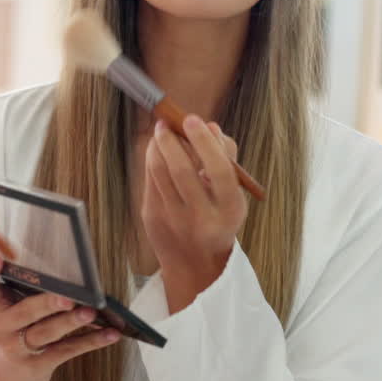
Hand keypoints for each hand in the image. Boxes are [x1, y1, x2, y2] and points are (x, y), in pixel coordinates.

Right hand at [0, 252, 120, 380]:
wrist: (3, 375)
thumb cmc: (12, 330)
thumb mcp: (5, 310)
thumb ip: (18, 288)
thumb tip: (48, 267)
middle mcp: (4, 328)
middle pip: (26, 312)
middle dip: (47, 303)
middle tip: (67, 297)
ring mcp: (21, 348)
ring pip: (48, 332)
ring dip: (71, 322)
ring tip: (91, 313)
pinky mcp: (40, 364)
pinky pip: (67, 350)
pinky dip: (91, 341)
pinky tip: (110, 334)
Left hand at [143, 115, 246, 311]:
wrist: (195, 261)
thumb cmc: (218, 215)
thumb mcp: (231, 194)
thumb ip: (226, 159)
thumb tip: (210, 127)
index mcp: (230, 210)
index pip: (219, 171)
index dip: (205, 143)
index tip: (193, 119)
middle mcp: (202, 217)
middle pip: (182, 171)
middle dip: (172, 140)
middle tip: (168, 121)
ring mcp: (174, 219)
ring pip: (160, 172)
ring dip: (158, 146)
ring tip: (161, 131)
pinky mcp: (153, 217)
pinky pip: (150, 180)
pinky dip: (152, 159)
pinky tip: (156, 149)